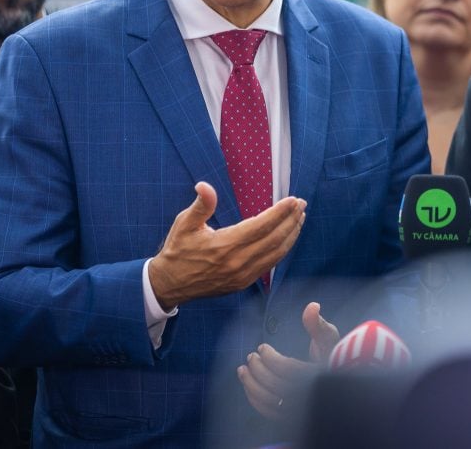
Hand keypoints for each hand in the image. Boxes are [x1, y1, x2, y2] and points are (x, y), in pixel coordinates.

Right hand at [148, 182, 305, 309]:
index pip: (261, 226)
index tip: (293, 200)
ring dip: (291, 235)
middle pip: (274, 239)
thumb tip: (204, 186)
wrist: (170, 284)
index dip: (280, 212)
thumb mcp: (183, 224)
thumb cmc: (177, 251)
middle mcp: (238, 262)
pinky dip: (282, 250)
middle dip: (291, 220)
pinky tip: (287, 238)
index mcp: (225, 245)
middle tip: (301, 204)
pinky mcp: (243, 283)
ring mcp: (243, 275)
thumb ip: (200, 205)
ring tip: (300, 218)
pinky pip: (270, 265)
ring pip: (276, 253)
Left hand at [238, 302, 340, 419]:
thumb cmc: (331, 354)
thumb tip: (312, 306)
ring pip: (270, 401)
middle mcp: (310, 395)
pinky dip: (254, 399)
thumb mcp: (327, 337)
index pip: (289, 369)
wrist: (336, 379)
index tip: (262, 347)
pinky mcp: (291, 417)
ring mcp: (300, 409)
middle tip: (251, 356)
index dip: (271, 358)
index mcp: (319, 374)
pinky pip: (269, 412)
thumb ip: (317, 324)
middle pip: (277, 385)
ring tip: (242, 369)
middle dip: (258, 369)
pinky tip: (248, 385)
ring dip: (251, 385)